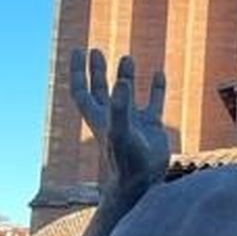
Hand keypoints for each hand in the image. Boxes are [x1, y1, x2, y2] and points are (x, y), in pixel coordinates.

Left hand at [70, 49, 173, 190]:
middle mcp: (113, 117)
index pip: (82, 90)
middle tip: (94, 51)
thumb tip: (122, 82)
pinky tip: (158, 74)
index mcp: (99, 117)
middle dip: (96, 71)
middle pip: (99, 89)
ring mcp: (133, 122)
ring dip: (125, 76)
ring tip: (127, 58)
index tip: (78, 51)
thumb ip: (120, 107)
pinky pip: (153, 103)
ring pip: (126, 94)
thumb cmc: (125, 161)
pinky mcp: (152, 128)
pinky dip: (156, 88)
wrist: (143, 184)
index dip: (77, 71)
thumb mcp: (121, 132)